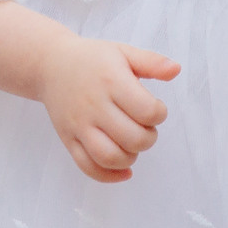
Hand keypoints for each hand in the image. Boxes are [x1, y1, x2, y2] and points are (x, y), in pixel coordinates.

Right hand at [36, 33, 179, 183]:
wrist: (50, 64)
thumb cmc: (92, 59)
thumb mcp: (123, 52)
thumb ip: (152, 61)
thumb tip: (176, 69)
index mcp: (111, 81)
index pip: (147, 111)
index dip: (159, 113)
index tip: (155, 108)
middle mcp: (94, 105)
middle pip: (132, 138)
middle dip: (148, 138)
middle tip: (146, 127)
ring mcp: (79, 125)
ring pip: (110, 157)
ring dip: (131, 157)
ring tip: (132, 144)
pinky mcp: (68, 139)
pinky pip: (88, 167)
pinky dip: (109, 176)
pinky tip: (124, 170)